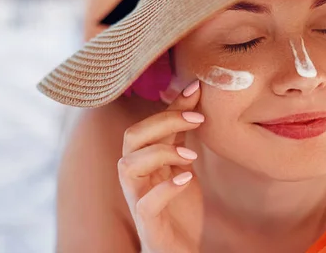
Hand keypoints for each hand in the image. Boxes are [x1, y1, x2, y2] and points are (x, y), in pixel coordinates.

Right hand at [118, 80, 203, 252]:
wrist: (179, 249)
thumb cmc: (178, 206)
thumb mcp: (183, 163)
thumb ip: (181, 134)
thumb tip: (192, 92)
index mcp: (143, 160)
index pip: (147, 124)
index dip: (170, 106)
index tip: (195, 90)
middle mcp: (135, 176)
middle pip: (132, 138)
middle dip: (163, 122)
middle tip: (198, 119)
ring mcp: (138, 198)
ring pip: (127, 166)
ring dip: (160, 152)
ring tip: (192, 155)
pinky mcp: (148, 222)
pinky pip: (145, 202)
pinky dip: (165, 187)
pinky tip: (187, 177)